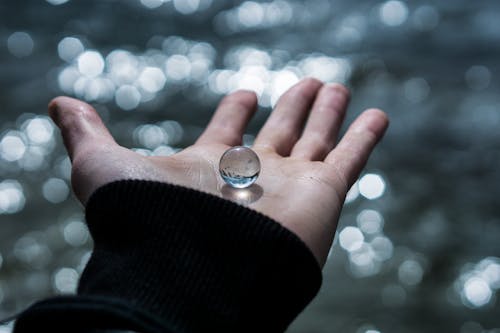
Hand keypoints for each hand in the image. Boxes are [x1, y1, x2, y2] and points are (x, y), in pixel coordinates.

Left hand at [49, 78, 387, 265]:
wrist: (194, 268)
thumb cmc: (147, 218)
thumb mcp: (103, 167)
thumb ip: (85, 135)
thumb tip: (56, 104)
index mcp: (211, 167)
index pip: (228, 133)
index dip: (236, 113)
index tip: (245, 92)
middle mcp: (254, 177)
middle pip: (280, 133)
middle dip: (293, 107)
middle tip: (308, 82)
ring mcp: (291, 185)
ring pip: (318, 141)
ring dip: (328, 114)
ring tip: (336, 87)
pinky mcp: (323, 194)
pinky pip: (351, 159)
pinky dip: (365, 137)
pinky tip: (376, 114)